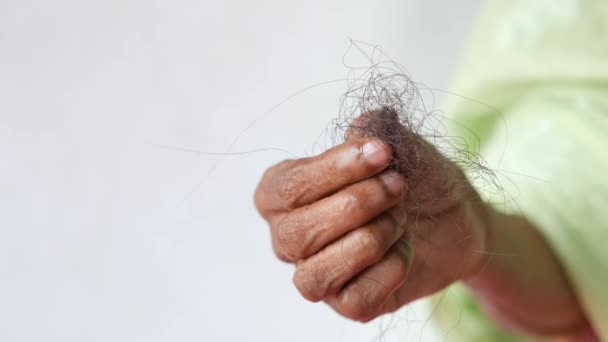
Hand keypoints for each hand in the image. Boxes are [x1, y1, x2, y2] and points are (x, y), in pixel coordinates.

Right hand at [254, 134, 489, 321]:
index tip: (382, 152)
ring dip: (372, 239)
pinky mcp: (346, 303)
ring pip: (316, 274)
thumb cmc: (412, 178)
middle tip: (399, 187)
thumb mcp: (399, 146)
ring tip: (400, 219)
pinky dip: (391, 269)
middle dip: (358, 205)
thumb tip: (361, 127)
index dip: (334, 171)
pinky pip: (355, 297)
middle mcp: (288, 236)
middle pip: (298, 233)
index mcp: (284, 193)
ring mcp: (315, 274)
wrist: (454, 219)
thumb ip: (375, 130)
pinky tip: (404, 249)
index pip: (288, 187)